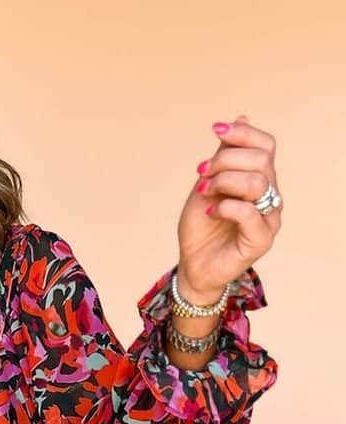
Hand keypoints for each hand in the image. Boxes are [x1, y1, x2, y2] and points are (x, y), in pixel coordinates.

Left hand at [176, 113, 282, 299]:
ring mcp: (269, 219)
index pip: (266, 145)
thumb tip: (241, 118)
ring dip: (224, 181)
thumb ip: (224, 156)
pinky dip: (225, 206)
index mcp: (261, 178)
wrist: (193, 264)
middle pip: (261, 160)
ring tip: (204, 192)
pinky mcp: (261, 241)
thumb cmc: (201, 226)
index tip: (216, 130)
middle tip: (201, 172)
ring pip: (257, 182)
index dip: (243, 133)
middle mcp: (271, 196)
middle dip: (225, 160)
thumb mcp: (208, 183)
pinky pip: (250, 212)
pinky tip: (210, 211)